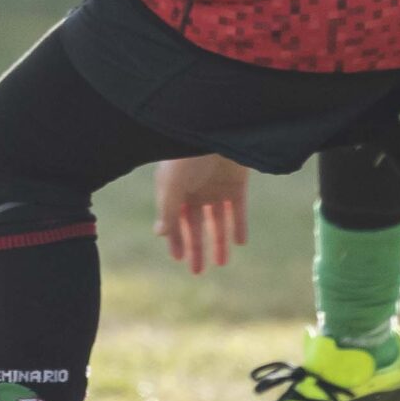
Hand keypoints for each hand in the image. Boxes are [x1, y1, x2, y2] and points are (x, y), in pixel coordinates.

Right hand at [155, 156, 249, 274]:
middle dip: (196, 247)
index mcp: (175, 189)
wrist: (218, 129)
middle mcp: (195, 190)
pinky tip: (239, 243)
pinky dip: (239, 225)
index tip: (178, 259)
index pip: (174, 220)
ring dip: (219, 241)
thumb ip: (166, 209)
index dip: (176, 239)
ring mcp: (217, 187)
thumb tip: (159, 233)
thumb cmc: (186, 154)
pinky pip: (239, 210)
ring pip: (218, 221)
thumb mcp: (171, 184)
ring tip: (222, 263)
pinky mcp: (238, 184)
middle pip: (195, 225)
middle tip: (197, 271)